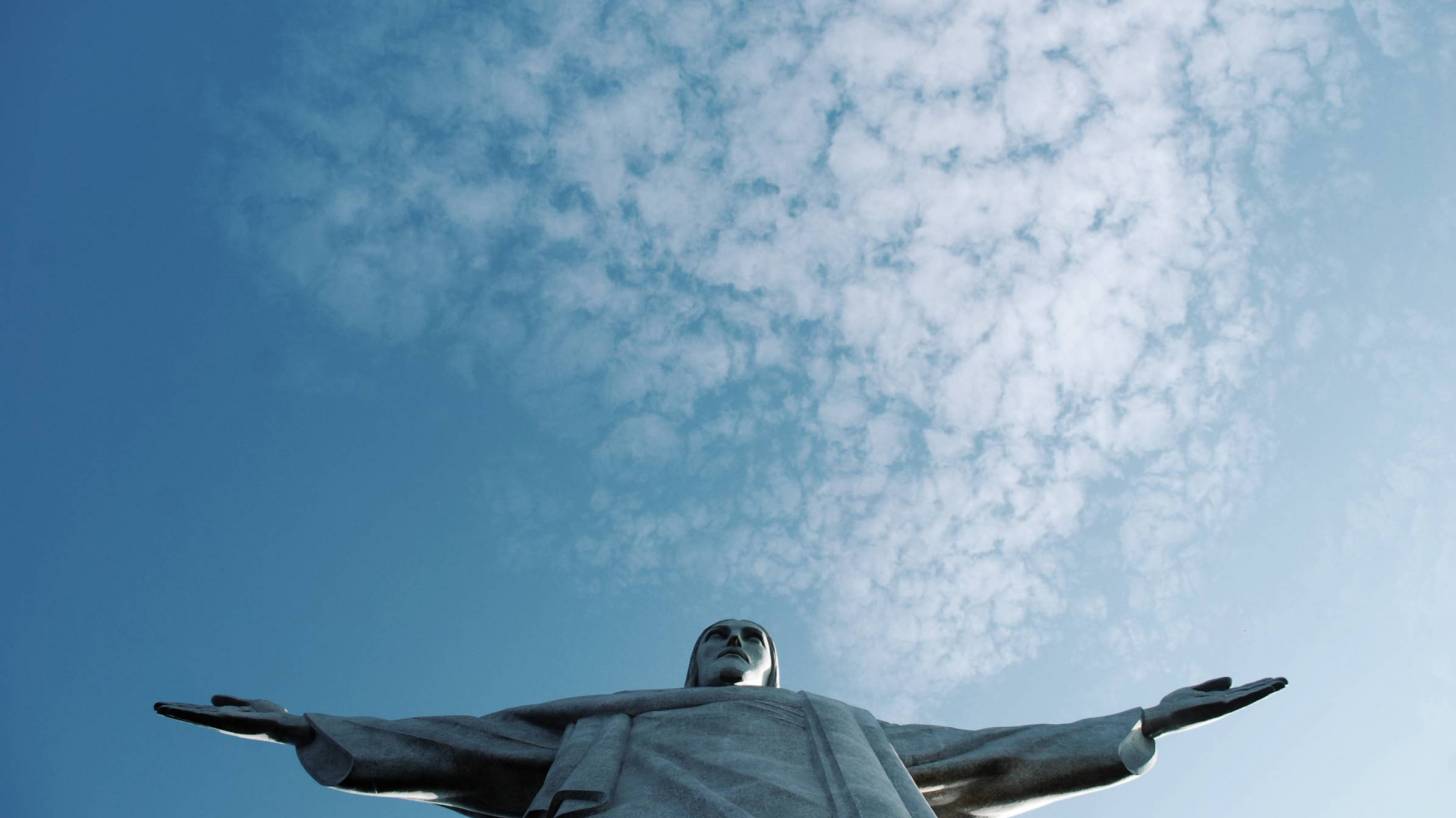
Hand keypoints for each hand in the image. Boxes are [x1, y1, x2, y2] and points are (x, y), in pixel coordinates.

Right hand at [154, 695, 313, 745]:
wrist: (285, 724)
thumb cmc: (271, 716)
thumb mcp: (248, 703)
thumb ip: (232, 701)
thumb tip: (212, 698)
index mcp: (225, 715)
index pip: (200, 711)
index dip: (184, 708)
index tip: (166, 705)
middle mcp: (221, 720)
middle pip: (194, 714)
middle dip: (175, 711)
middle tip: (155, 707)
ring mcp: (223, 722)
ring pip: (196, 716)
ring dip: (178, 712)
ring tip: (159, 708)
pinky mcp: (228, 722)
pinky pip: (207, 717)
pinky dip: (193, 714)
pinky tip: (182, 711)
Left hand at [1141, 676, 1286, 738]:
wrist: (1161, 717)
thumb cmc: (1174, 706)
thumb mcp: (1194, 691)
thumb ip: (1212, 686)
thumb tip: (1231, 679)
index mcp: (1219, 699)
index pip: (1242, 691)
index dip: (1258, 686)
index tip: (1273, 680)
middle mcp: (1223, 704)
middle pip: (1249, 694)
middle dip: (1266, 687)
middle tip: (1285, 680)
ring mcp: (1221, 707)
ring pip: (1247, 697)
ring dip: (1263, 690)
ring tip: (1280, 683)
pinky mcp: (1216, 708)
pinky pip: (1236, 700)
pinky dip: (1250, 695)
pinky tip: (1260, 690)